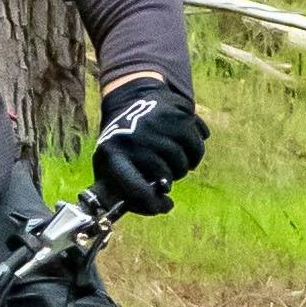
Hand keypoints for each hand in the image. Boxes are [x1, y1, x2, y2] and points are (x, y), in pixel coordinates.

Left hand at [91, 75, 207, 213]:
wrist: (131, 98)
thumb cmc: (122, 142)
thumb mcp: (108, 163)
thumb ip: (120, 191)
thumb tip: (156, 208)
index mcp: (113, 153)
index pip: (134, 187)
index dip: (150, 203)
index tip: (161, 206)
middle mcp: (136, 138)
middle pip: (165, 176)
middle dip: (167, 181)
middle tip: (164, 177)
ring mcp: (158, 125)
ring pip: (184, 163)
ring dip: (182, 168)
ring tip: (174, 163)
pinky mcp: (179, 115)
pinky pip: (197, 147)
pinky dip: (195, 155)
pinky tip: (186, 151)